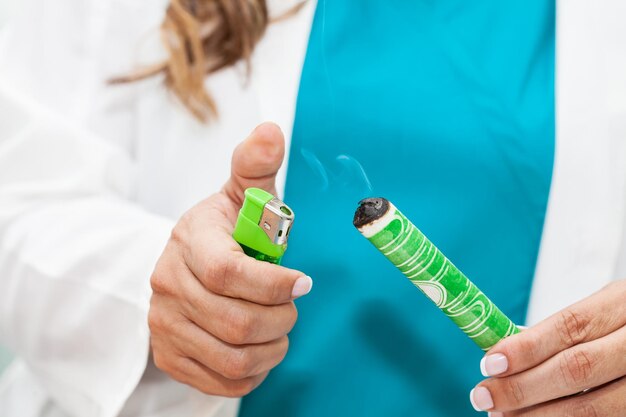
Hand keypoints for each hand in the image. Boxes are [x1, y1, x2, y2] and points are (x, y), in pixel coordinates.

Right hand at [148, 123, 312, 396]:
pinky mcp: (169, 356)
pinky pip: (221, 382)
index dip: (274, 284)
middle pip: (235, 322)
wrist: (185, 264)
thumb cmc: (224, 229)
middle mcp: (167, 285)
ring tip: (280, 326)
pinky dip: (253, 371)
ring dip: (272, 347)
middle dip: (281, 318)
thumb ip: (256, 167)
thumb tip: (271, 131)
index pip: (228, 273)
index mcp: (189, 241)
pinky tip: (260, 347)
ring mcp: (165, 325)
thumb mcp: (240, 194)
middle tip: (293, 305)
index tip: (303, 281)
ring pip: (232, 358)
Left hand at [469, 280, 625, 415]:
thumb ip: (566, 330)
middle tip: (484, 396)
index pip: (571, 327)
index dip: (526, 348)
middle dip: (523, 387)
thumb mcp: (609, 309)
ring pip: (594, 408)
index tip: (489, 363)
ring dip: (540, 416)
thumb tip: (506, 352)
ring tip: (504, 416)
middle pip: (577, 369)